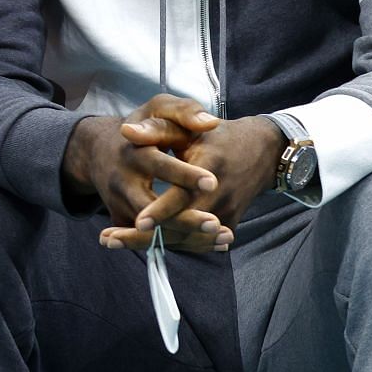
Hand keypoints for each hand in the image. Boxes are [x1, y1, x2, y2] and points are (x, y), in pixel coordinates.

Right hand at [61, 94, 223, 248]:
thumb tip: (210, 122)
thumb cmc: (141, 126)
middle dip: (183, 218)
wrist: (101, 150)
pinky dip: (183, 243)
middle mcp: (123, 183)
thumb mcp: (158, 109)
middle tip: (215, 223)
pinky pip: (153, 239)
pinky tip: (216, 244)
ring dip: (187, 237)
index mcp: (134, 152)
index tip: (212, 182)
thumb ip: (184, 111)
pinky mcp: (124, 221)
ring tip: (223, 237)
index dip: (184, 175)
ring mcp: (120, 205)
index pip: (159, 165)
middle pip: (150, 208)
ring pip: (152, 231)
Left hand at [103, 116, 287, 251]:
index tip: (137, 221)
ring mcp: (227, 213)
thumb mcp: (189, 127)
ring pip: (186, 238)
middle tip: (107, 240)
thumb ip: (158, 129)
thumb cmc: (219, 136)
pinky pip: (196, 240)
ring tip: (113, 242)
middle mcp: (221, 195)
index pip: (184, 195)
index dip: (161, 210)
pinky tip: (141, 244)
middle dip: (144, 236)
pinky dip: (169, 243)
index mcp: (210, 166)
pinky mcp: (229, 224)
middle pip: (181, 226)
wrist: (264, 151)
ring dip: (150, 243)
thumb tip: (126, 132)